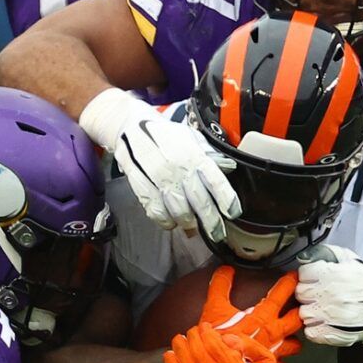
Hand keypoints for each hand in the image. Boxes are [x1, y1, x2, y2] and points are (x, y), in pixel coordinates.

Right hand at [113, 115, 240, 236]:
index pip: (216, 181)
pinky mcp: (142, 187)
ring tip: (192, 228)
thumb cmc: (164, 135)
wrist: (130, 128)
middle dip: (211, 222)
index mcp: (194, 155)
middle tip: (218, 234)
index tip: (233, 213)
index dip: (227, 199)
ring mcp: (159, 180)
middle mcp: (178, 168)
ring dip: (188, 223)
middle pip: (200, 203)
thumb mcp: (190, 137)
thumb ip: (209, 154)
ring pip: (179, 212)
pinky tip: (171, 222)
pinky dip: (166, 221)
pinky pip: (157, 213)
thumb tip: (228, 168)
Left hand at [163, 322, 290, 362]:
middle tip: (192, 331)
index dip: (205, 332)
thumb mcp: (266, 360)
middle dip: (192, 337)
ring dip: (180, 348)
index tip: (204, 326)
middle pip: (197, 351)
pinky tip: (169, 355)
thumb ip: (248, 344)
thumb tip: (226, 338)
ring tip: (179, 339)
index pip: (213, 344)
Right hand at [201, 266, 304, 356]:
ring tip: (294, 337)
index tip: (295, 276)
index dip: (289, 283)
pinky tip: (279, 362)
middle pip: (297, 320)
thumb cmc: (219, 340)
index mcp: (262, 317)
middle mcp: (274, 333)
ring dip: (295, 340)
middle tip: (304, 306)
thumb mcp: (214, 309)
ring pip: (295, 344)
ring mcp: (275, 352)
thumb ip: (220, 287)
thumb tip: (225, 270)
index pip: (280, 295)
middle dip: (301, 312)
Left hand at [295, 244, 362, 346]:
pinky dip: (316, 329)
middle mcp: (329, 293)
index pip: (303, 274)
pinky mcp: (332, 333)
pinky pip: (310, 331)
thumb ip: (327, 255)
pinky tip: (326, 322)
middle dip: (309, 294)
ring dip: (311, 312)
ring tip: (324, 310)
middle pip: (300, 293)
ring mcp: (330, 315)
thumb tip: (305, 256)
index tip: (315, 280)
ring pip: (303, 313)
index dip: (308, 277)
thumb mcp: (351, 261)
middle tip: (320, 295)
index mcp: (333, 273)